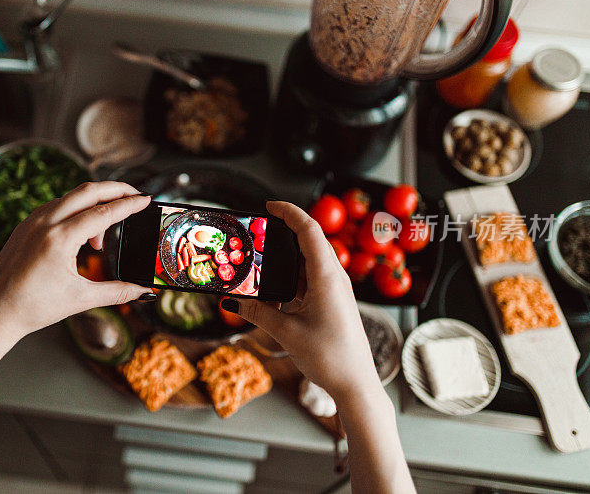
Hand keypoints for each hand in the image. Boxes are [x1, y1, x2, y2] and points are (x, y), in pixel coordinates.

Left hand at [0, 181, 153, 345]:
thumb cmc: (35, 308)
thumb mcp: (82, 299)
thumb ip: (118, 292)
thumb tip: (145, 292)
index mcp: (59, 239)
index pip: (103, 212)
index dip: (129, 205)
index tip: (146, 200)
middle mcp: (44, 223)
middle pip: (88, 191)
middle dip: (115, 190)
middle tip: (135, 195)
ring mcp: (32, 221)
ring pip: (71, 197)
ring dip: (94, 205)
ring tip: (101, 240)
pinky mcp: (24, 225)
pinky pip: (56, 206)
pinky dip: (75, 212)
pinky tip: (80, 236)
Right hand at [222, 201, 379, 403]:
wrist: (356, 383)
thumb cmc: (330, 357)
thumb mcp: (286, 332)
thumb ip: (258, 312)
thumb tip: (233, 301)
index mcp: (326, 276)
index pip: (309, 230)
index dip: (289, 212)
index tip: (269, 206)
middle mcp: (334, 277)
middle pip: (308, 241)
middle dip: (282, 234)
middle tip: (256, 235)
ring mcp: (335, 289)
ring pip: (307, 262)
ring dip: (285, 261)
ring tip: (259, 266)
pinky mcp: (333, 301)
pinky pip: (310, 280)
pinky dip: (291, 280)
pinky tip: (273, 294)